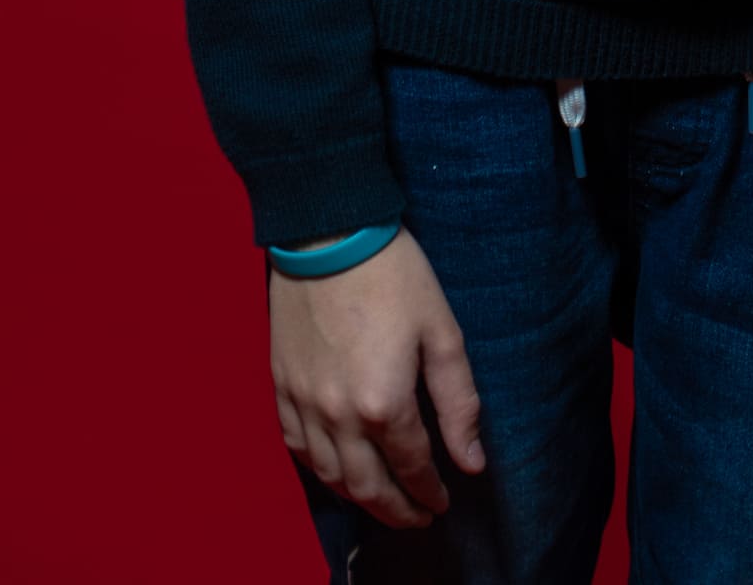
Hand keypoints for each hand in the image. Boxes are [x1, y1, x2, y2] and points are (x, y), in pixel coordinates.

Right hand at [269, 231, 483, 530]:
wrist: (328, 234)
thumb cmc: (394, 275)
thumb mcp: (441, 330)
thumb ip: (458, 401)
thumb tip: (472, 461)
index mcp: (383, 402)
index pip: (413, 466)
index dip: (430, 491)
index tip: (444, 503)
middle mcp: (338, 416)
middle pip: (367, 486)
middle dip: (396, 510)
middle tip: (416, 519)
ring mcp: (304, 404)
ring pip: (329, 476)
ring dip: (358, 498)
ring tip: (382, 502)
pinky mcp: (280, 388)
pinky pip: (296, 449)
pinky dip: (319, 470)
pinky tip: (335, 470)